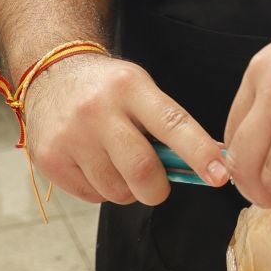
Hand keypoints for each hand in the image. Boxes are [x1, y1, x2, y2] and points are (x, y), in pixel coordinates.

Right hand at [23, 52, 227, 205]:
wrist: (51, 74)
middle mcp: (98, 110)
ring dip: (127, 189)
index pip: (173, 124)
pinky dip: (102, 190)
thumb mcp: (140, 90)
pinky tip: (93, 163)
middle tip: (156, 184)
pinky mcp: (50, 159)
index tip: (220, 175)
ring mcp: (70, 136)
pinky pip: (92, 196)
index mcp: (130, 87)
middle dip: (158, 189)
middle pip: (142, 170)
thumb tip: (212, 164)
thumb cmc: (108, 89)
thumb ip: (171, 125)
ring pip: (117, 191)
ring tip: (116, 163)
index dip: (199, 153)